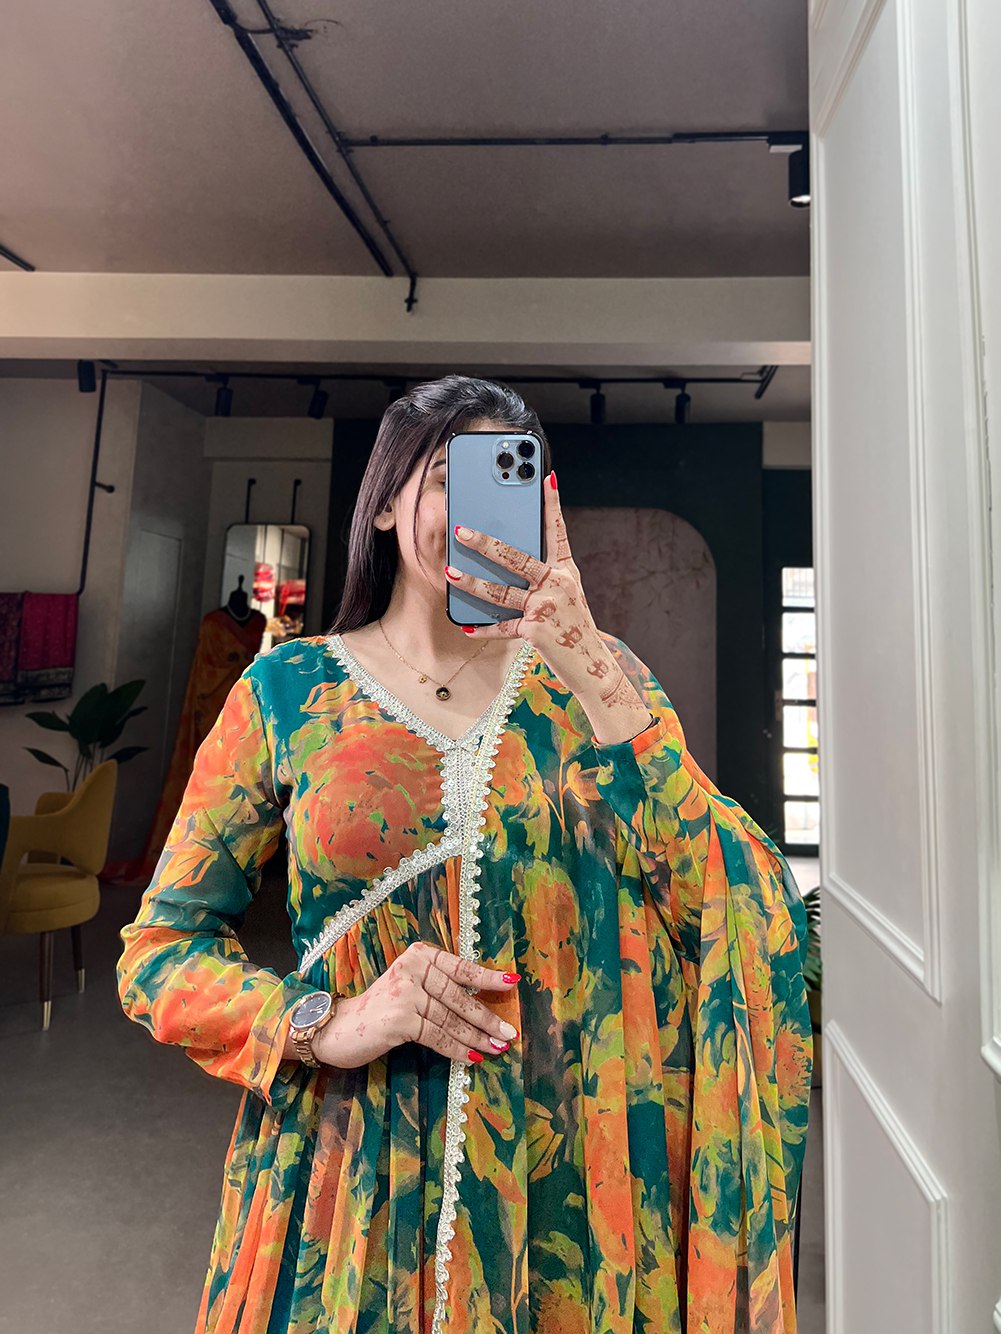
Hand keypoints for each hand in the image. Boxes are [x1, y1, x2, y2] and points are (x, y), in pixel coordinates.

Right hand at [311, 941, 519, 1069]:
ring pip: (451, 1019)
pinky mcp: (400, 1019)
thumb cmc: (379, 1010)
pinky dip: (457, 1049)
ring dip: (477, 1037)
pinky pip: (437, 1036)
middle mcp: (412, 969)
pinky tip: (472, 1058)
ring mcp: (405, 993)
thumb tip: (481, 1004)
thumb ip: (437, 988)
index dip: (487, 978)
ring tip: (497, 1048)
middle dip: (487, 1018)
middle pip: (458, 997)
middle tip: (510, 1032)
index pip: (460, 967)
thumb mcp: (409, 987)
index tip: (512, 984)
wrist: (337, 1028)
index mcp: (418, 956)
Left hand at [445, 470, 611, 692]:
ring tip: (449, 573)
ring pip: (502, 591)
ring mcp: (548, 606)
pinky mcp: (537, 630)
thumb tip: (503, 561)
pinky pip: (503, 626)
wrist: (592, 666)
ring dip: (473, 583)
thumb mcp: (565, 596)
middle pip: (517, 557)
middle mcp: (560, 583)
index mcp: (567, 571)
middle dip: (486, 543)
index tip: (545, 477)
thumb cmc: (573, 628)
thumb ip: (542, 578)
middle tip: (461, 530)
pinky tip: (466, 625)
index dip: (552, 504)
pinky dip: (484, 628)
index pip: (557, 531)